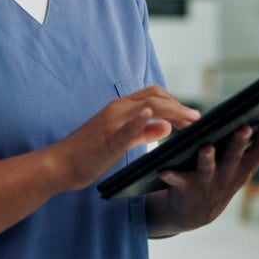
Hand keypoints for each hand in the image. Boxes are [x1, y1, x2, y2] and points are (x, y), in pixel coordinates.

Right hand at [44, 86, 200, 192]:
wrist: (60, 163)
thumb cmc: (88, 154)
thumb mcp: (120, 140)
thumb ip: (141, 132)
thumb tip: (164, 126)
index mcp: (119, 108)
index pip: (153, 95)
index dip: (175, 102)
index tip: (190, 116)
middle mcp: (117, 109)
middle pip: (155, 96)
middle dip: (180, 106)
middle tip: (198, 120)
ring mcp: (112, 122)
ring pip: (148, 106)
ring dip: (173, 111)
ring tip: (190, 121)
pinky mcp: (108, 138)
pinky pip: (127, 126)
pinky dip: (142, 119)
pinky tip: (155, 117)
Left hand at [147, 115, 258, 235]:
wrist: (194, 214)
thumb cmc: (222, 180)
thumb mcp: (245, 167)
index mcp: (241, 169)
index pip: (258, 152)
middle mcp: (225, 176)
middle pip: (233, 158)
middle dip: (238, 143)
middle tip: (243, 127)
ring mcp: (205, 183)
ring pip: (206, 169)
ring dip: (206, 158)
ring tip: (206, 147)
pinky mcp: (183, 188)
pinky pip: (176, 181)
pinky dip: (170, 175)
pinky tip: (163, 169)